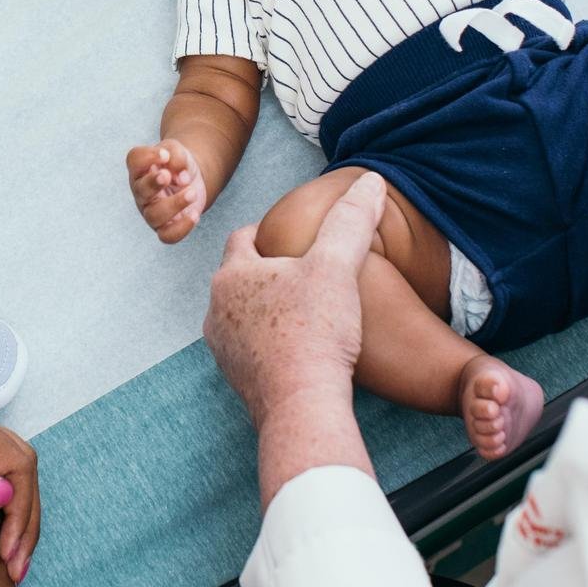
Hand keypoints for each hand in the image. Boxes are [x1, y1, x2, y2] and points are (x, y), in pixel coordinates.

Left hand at [0, 394, 39, 581]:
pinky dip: (6, 502)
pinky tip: (3, 534)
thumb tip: (8, 493)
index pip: (14, 462)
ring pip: (14, 465)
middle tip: (17, 563)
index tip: (9, 554)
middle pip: (20, 461)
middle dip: (25, 515)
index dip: (20, 510)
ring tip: (14, 556)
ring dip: (20, 511)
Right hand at [126, 137, 206, 242]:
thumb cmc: (177, 164)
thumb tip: (179, 172)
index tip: (165, 154)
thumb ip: (175, 155)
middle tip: (168, 175)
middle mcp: (142, 192)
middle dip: (153, 183)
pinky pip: (167, 236)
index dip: (147, 157)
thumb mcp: (177, 151)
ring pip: (154, 215)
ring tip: (192, 193)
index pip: (134, 160)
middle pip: (141, 190)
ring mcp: (151, 212)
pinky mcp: (166, 227)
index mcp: (140, 169)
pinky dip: (181, 228)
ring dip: (174, 204)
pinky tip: (195, 214)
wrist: (190, 179)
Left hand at [204, 172, 385, 429]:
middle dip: (268, 273)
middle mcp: (216, 310)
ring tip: (303, 311)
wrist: (303, 407)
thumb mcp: (337, 265)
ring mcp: (224, 349)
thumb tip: (371, 180)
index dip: (268, 232)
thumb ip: (351, 220)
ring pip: (244, 315)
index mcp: (232, 275)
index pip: (244, 238)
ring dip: (268, 310)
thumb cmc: (315, 332)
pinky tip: (300, 347)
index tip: (293, 237)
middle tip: (303, 273)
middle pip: (242, 278)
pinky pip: (253, 349)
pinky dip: (271, 343)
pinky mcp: (238, 380)